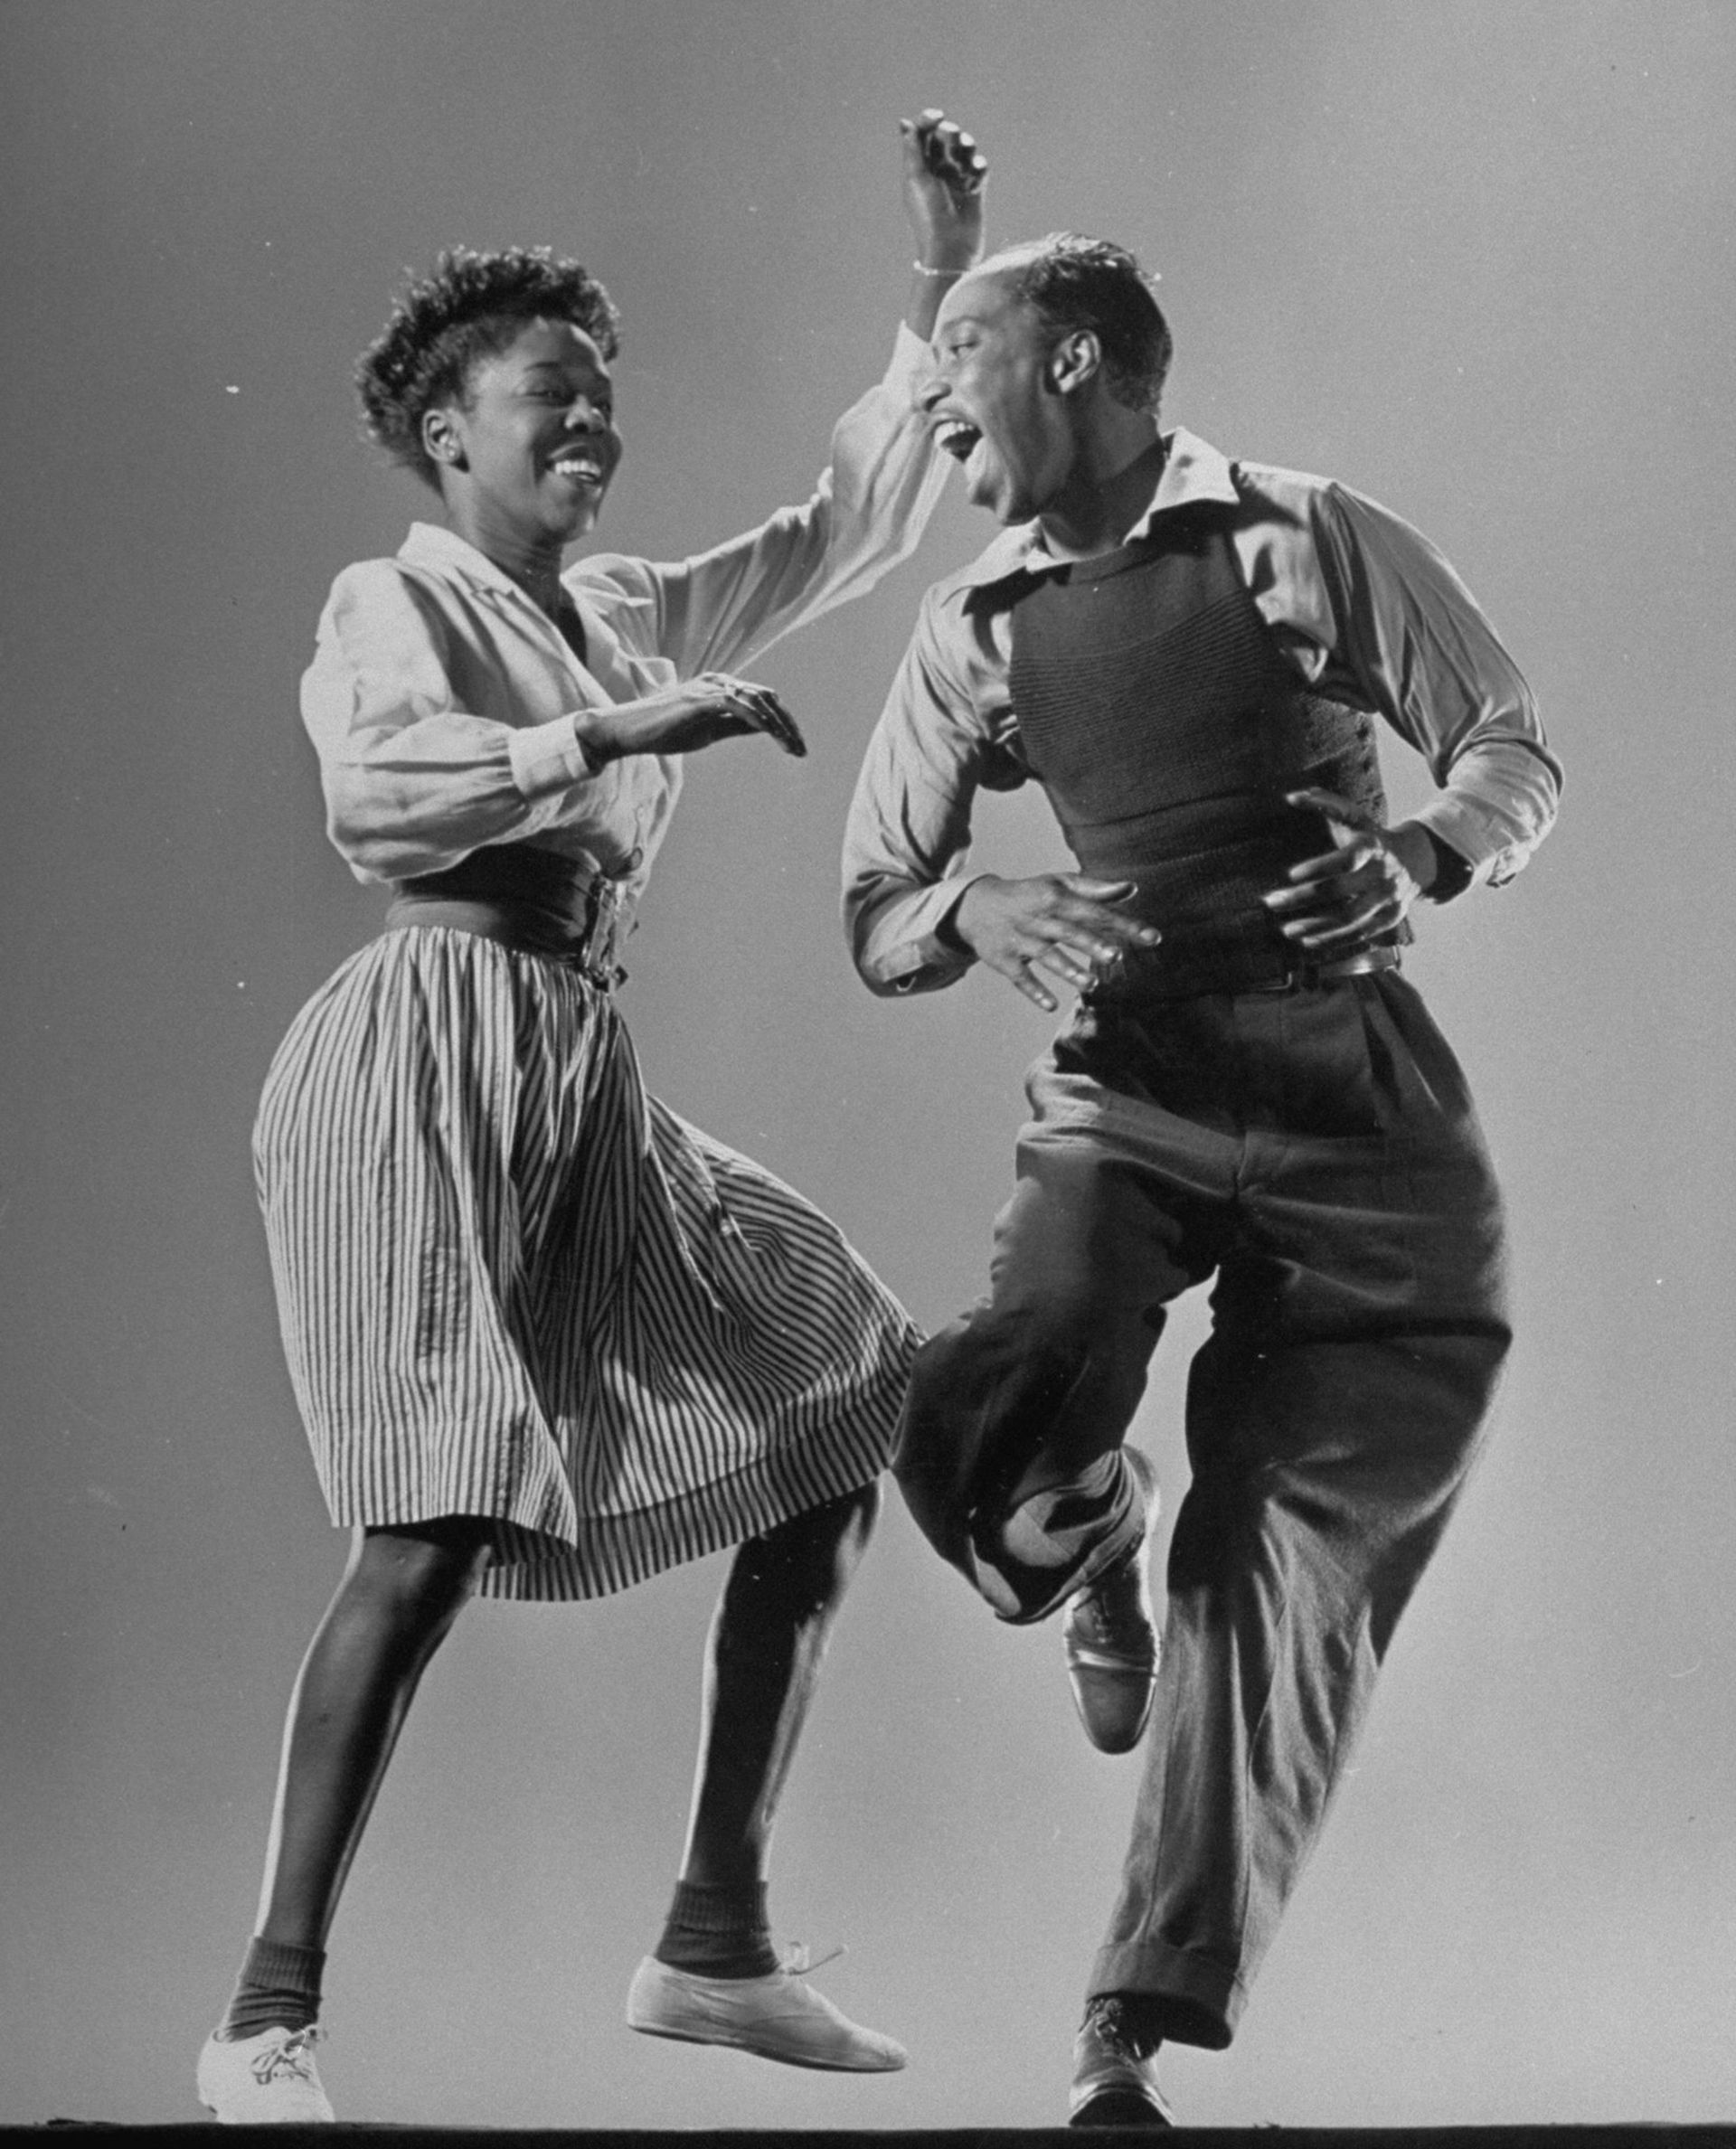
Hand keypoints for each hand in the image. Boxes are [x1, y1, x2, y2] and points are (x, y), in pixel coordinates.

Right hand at [579, 673, 805, 763]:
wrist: (628, 731)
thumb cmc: (664, 731)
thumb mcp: (709, 731)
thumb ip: (735, 726)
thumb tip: (764, 729)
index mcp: (722, 688)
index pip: (764, 700)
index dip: (784, 722)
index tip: (797, 747)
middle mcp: (718, 682)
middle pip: (767, 697)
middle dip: (789, 723)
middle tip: (802, 750)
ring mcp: (708, 688)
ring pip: (756, 699)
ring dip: (778, 724)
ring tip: (791, 747)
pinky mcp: (698, 699)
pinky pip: (735, 703)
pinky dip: (756, 718)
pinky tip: (769, 735)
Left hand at [901, 108, 986, 272]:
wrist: (951, 249)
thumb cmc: (928, 215)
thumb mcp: (915, 178)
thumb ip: (912, 148)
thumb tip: (905, 123)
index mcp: (918, 167)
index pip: (923, 133)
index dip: (929, 120)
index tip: (937, 117)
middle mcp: (936, 171)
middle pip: (945, 138)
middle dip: (950, 133)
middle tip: (952, 138)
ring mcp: (956, 180)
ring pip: (965, 149)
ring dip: (967, 147)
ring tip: (966, 158)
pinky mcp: (974, 190)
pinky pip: (979, 167)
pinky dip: (978, 167)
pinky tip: (974, 178)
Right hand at [953, 872, 1159, 1011]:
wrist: (975, 905)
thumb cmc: (1029, 895)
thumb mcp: (1058, 884)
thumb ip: (1095, 889)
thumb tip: (1132, 889)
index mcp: (1056, 898)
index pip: (1095, 911)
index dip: (1124, 924)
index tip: (1153, 937)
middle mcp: (1040, 918)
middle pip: (1069, 932)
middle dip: (1091, 944)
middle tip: (1116, 956)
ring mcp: (1021, 940)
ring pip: (1047, 956)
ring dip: (1067, 970)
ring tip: (1090, 985)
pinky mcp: (1004, 960)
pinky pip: (1021, 977)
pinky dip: (1034, 991)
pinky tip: (1051, 1004)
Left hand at [1261, 787, 1435, 953]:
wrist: (1417, 859)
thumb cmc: (1371, 836)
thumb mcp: (1354, 817)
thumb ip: (1324, 802)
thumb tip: (1291, 796)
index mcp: (1372, 847)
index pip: (1346, 860)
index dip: (1319, 868)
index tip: (1290, 875)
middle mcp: (1382, 874)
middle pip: (1341, 892)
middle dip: (1303, 898)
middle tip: (1272, 902)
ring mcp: (1387, 899)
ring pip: (1350, 920)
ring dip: (1315, 927)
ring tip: (1286, 929)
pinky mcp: (1390, 919)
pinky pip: (1360, 935)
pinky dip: (1332, 940)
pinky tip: (1307, 941)